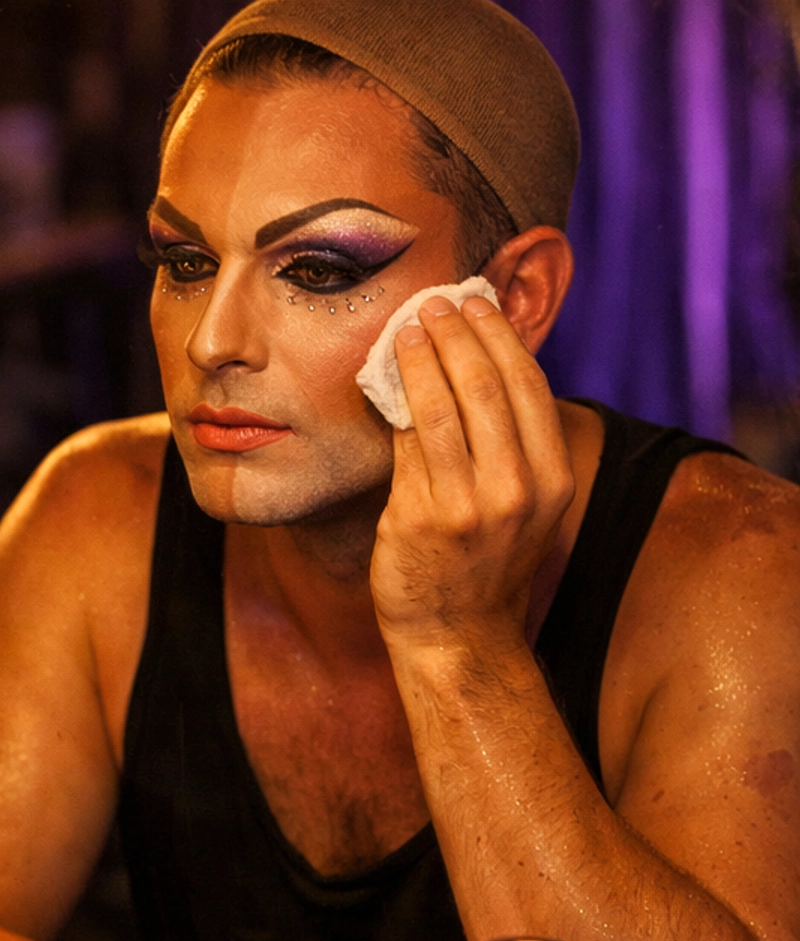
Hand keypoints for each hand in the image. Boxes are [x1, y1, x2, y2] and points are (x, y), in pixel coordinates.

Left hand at [370, 294, 574, 658]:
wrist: (458, 636)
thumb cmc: (485, 561)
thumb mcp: (524, 503)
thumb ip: (513, 442)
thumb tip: (479, 361)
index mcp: (552, 480)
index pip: (528, 387)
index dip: (499, 337)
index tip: (474, 305)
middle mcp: (518, 490)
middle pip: (488, 387)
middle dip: (459, 335)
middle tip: (435, 304)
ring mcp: (468, 507)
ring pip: (443, 409)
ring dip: (423, 358)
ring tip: (408, 329)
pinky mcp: (421, 518)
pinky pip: (408, 444)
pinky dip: (398, 402)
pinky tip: (387, 377)